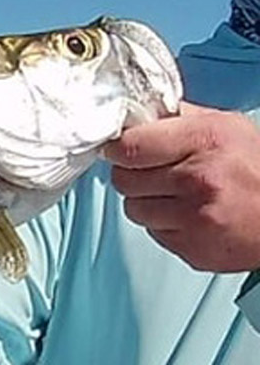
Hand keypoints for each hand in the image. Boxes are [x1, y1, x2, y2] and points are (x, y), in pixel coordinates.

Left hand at [107, 103, 259, 271]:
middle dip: (132, 174)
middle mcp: (197, 180)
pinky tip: (190, 214)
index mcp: (205, 141)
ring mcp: (194, 220)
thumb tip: (136, 115)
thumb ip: (178, 117)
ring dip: (147, 201)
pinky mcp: (193, 249)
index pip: (129, 147)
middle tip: (153, 171)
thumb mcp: (226, 126)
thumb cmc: (259, 165)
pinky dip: (164, 224)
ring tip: (177, 194)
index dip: (119, 148)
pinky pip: (154, 233)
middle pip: (124, 180)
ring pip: (134, 209)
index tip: (122, 149)